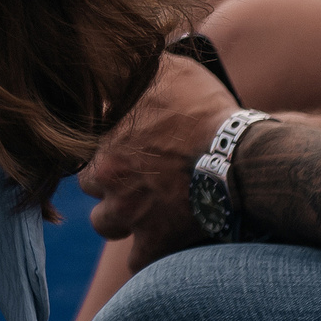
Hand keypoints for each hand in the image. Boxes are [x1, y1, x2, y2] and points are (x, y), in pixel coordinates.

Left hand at [77, 53, 237, 269]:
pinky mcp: (153, 242)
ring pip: (106, 224)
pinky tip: (161, 245)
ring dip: (121, 220)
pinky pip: (138, 261)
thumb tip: (129, 58)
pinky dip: (148, 255)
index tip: (121, 147)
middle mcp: (107, 173)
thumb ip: (143, 67)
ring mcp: (127, 210)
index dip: (103, 146)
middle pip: (90, 184)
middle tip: (135, 180)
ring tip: (144, 213)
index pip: (80, 142)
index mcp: (104, 134)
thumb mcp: (174, 72)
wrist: (239, 158)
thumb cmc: (208, 111)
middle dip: (109, 183)